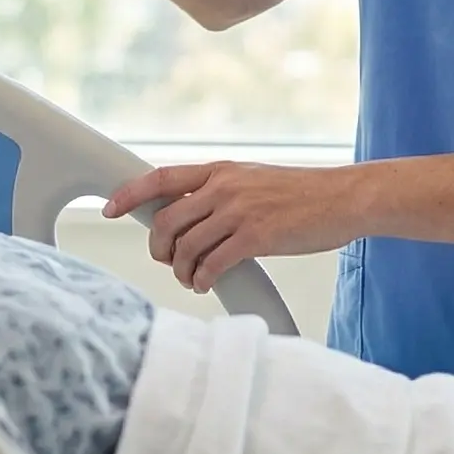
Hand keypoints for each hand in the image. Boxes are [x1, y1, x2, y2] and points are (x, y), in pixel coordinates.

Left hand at [103, 162, 364, 293]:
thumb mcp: (252, 180)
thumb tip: (188, 215)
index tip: (110, 209)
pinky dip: (201, 279)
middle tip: (166, 261)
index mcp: (220, 170)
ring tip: (191, 278)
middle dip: (158, 247)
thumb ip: (219, 192)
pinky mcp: (257, 237)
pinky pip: (212, 264)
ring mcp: (239, 211)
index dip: (129, 194)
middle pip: (167, 220)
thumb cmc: (302, 193)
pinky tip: (205, 283)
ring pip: (186, 246)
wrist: (343, 198)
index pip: (161, 178)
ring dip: (181, 269)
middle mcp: (224, 187)